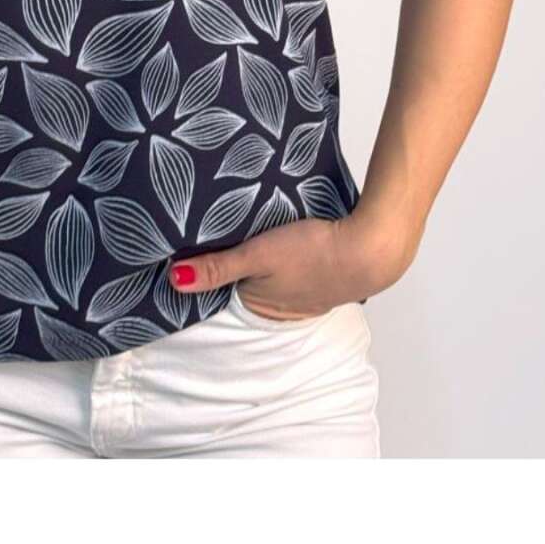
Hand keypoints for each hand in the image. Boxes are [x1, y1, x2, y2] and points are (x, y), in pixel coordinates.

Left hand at [167, 209, 414, 321]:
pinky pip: (301, 272)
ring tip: (262, 234)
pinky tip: (295, 241)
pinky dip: (294, 260)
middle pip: (252, 285)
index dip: (213, 269)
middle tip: (231, 234)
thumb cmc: (313, 252)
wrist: (370, 249)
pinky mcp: (329, 280)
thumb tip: (174, 279)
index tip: (201, 247)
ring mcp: (309, 298)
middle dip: (242, 266)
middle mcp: (284, 310)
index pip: (225, 289)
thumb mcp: (257, 254)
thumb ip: (217, 266)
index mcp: (261, 306)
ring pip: (277, 279)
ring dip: (270, 262)